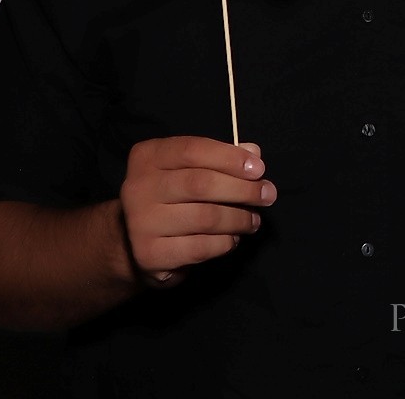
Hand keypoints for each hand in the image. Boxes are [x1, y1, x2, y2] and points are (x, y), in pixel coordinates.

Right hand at [118, 136, 274, 286]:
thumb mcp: (190, 170)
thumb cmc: (173, 197)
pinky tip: (232, 238)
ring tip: (254, 220)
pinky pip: (200, 247)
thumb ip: (220, 158)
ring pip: (205, 218)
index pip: (192, 150)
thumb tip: (253, 152)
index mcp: (148, 156)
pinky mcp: (149, 254)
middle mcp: (137, 187)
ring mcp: (141, 222)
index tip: (259, 169)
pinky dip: (224, 243)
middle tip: (267, 195)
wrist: (136, 243)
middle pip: (201, 184)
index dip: (230, 157)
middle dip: (242, 190)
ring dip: (239, 219)